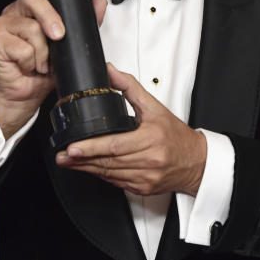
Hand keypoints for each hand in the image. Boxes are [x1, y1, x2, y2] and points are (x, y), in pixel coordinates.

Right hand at [0, 0, 106, 138]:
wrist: (25, 94)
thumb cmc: (43, 69)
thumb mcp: (69, 44)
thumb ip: (84, 21)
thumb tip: (99, 2)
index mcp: (31, 7)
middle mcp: (16, 11)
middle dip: (50, 17)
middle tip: (59, 35)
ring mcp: (4, 24)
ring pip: (30, 28)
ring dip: (43, 51)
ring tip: (42, 62)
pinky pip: (21, 48)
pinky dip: (31, 61)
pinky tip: (29, 66)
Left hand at [55, 64, 207, 196]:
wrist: (196, 162)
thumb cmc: (176, 135)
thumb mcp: (155, 106)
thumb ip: (130, 87)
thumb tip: (110, 71)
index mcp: (151, 138)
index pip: (115, 145)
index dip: (91, 147)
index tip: (73, 146)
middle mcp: (149, 160)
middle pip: (108, 161)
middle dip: (81, 159)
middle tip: (63, 155)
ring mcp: (145, 177)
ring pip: (109, 174)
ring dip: (87, 168)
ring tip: (69, 161)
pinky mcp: (142, 188)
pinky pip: (116, 182)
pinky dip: (101, 175)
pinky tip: (90, 168)